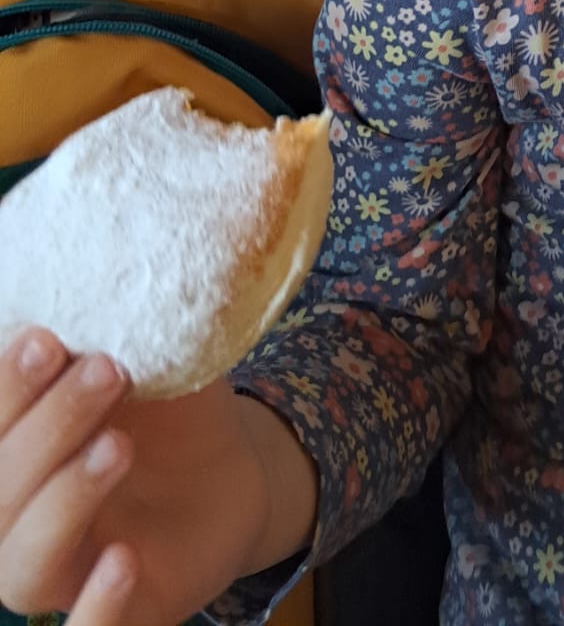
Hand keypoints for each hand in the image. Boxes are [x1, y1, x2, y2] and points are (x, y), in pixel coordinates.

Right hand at [0, 328, 276, 625]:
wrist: (234, 463)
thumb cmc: (167, 407)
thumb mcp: (148, 356)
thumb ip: (111, 330)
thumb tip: (88, 278)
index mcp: (13, 451)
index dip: (4, 391)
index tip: (48, 337)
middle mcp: (18, 519)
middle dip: (44, 428)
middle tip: (105, 371)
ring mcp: (63, 575)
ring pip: (21, 567)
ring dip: (63, 500)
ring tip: (118, 444)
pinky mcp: (119, 612)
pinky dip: (95, 608)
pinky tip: (125, 557)